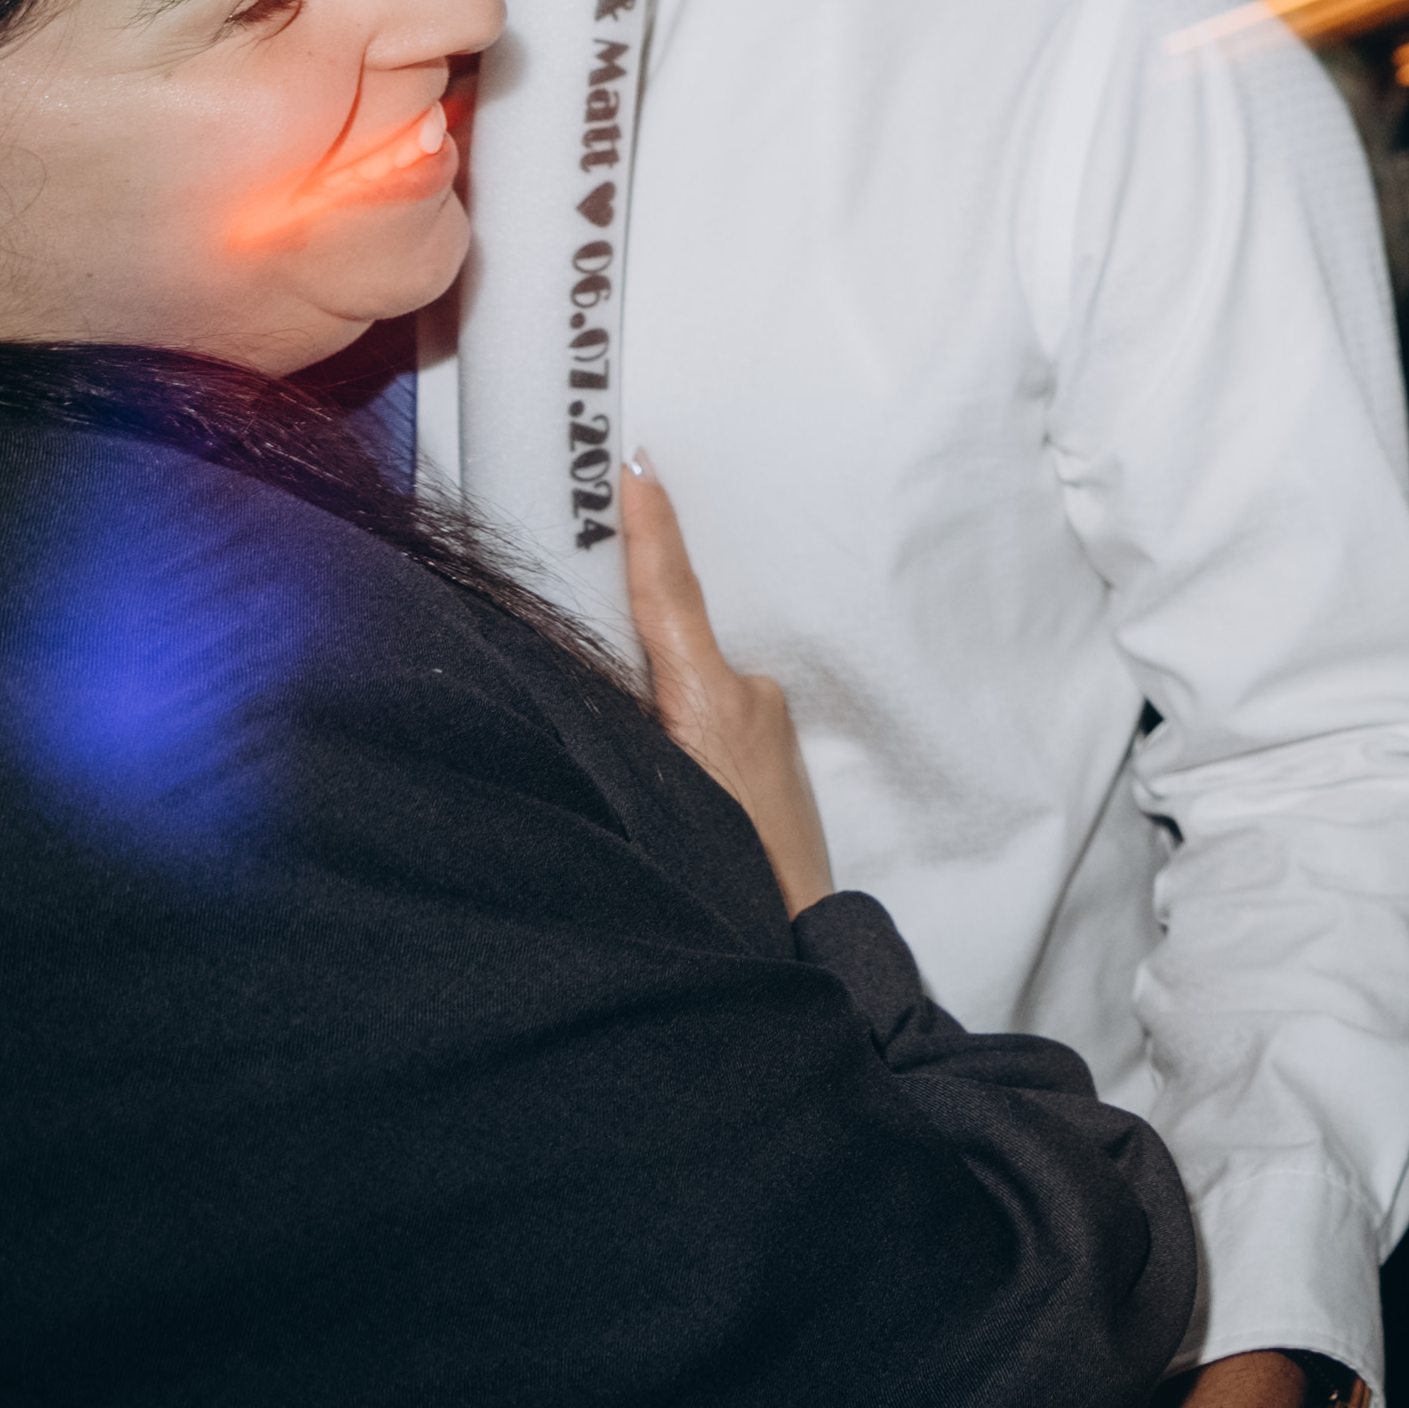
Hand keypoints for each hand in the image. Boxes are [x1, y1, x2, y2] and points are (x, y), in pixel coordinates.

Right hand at [622, 466, 830, 915]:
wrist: (801, 940)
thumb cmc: (727, 880)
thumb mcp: (653, 800)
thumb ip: (626, 733)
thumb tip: (608, 689)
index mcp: (714, 701)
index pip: (668, 597)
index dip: (650, 532)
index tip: (639, 467)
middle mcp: (749, 698)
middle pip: (667, 649)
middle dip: (626, 659)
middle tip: (607, 695)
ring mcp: (768, 724)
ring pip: (686, 694)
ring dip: (653, 715)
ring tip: (646, 785)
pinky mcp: (774, 753)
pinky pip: (710, 723)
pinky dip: (681, 737)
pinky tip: (674, 793)